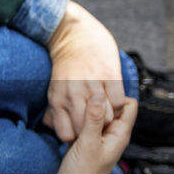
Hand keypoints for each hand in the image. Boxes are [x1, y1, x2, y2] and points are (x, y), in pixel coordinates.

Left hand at [43, 1, 125, 142]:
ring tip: (108, 111)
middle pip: (87, 129)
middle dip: (95, 131)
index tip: (83, 131)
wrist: (75, 37)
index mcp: (57, 100)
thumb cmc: (65, 68)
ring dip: (109, 118)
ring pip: (105, 117)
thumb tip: (53, 130)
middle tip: (99, 124)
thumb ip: (53, 112)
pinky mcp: (109, 75)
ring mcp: (91, 85)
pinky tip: (115, 98)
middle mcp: (72, 94)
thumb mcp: (53, 90)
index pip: (67, 135)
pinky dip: (119, 104)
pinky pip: (119, 102)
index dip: (77, 137)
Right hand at [52, 96, 136, 173]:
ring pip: (98, 116)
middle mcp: (113, 135)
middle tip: (82, 99)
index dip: (115, 97)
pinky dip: (80, 120)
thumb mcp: (88, 143)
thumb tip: (98, 95)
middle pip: (112, 109)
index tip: (97, 94)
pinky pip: (87, 125)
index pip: (129, 105)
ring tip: (74, 110)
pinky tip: (69, 120)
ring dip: (87, 111)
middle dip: (99, 102)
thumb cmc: (83, 173)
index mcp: (120, 134)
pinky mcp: (88, 143)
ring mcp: (100, 139)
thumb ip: (93, 119)